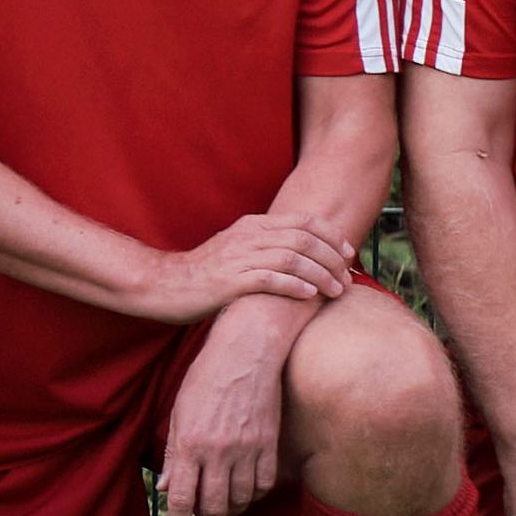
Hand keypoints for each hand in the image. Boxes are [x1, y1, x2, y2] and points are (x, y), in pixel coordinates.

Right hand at [127, 211, 352, 328]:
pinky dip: (293, 285)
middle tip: (348, 279)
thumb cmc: (205, 273)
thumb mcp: (237, 249)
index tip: (349, 253)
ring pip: (292, 258)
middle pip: (303, 238)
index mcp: (252, 225)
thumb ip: (265, 246)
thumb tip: (302, 254)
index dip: (332, 235)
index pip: (303, 220)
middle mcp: (248, 236)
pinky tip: (309, 295)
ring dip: (321, 275)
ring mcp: (238, 257)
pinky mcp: (229, 281)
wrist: (166, 285)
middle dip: (332, 258)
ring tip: (336, 291)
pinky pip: (269, 279)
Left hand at [155, 302, 292, 515]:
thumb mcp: (179, 412)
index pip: (181, 500)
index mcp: (190, 444)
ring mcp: (247, 450)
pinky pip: (263, 485)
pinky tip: (246, 489)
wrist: (246, 353)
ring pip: (241, 500)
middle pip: (213, 507)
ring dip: (231, 510)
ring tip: (224, 508)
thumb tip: (167, 488)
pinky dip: (254, 494)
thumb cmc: (206, 378)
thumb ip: (174, 454)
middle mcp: (218, 452)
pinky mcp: (269, 445)